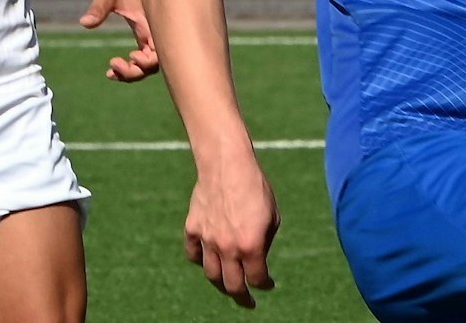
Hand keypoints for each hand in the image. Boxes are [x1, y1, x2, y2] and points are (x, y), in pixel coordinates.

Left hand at [80, 0, 158, 80]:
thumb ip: (98, 8)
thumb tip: (85, 22)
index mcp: (150, 24)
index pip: (158, 54)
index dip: (147, 62)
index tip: (129, 56)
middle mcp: (154, 31)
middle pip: (155, 65)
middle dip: (136, 72)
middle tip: (113, 66)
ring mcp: (150, 34)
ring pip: (150, 63)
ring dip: (133, 72)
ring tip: (111, 71)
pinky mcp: (145, 34)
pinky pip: (143, 57)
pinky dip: (131, 66)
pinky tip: (113, 67)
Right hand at [185, 159, 280, 307]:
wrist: (227, 164)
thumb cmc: (256, 186)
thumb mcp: (272, 216)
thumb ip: (265, 241)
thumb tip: (258, 257)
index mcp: (251, 245)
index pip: (257, 278)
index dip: (264, 285)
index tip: (268, 285)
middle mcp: (227, 248)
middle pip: (232, 286)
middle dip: (242, 298)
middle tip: (248, 302)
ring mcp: (207, 240)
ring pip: (211, 274)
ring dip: (221, 284)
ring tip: (228, 286)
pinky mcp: (193, 229)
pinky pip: (194, 254)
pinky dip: (200, 261)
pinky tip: (207, 261)